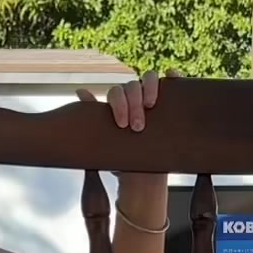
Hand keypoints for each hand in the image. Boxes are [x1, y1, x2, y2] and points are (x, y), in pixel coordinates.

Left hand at [80, 70, 175, 224]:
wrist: (144, 177)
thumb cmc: (123, 159)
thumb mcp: (106, 139)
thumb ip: (93, 116)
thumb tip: (80, 90)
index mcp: (120, 104)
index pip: (117, 93)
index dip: (119, 104)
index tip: (122, 125)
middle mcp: (136, 98)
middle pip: (132, 86)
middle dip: (133, 104)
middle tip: (137, 127)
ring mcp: (154, 99)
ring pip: (149, 78)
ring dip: (149, 88)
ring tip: (150, 106)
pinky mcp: (170, 103)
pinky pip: (172, 82)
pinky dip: (171, 75)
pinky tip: (170, 76)